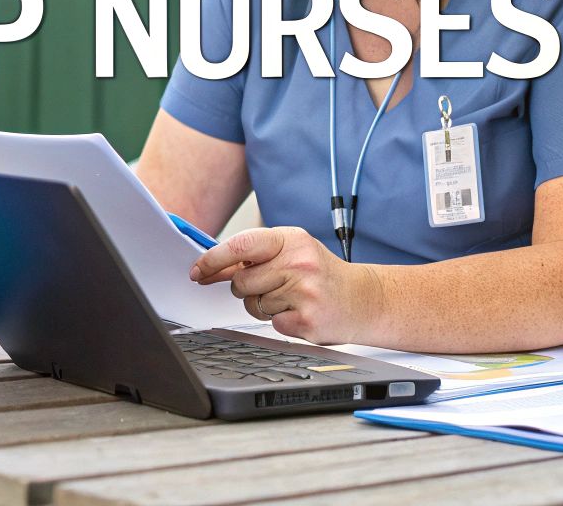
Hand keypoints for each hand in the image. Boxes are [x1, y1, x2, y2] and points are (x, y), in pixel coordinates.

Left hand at [189, 226, 377, 344]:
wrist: (364, 300)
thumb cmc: (322, 275)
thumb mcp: (293, 253)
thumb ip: (255, 256)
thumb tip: (212, 265)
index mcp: (292, 239)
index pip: (242, 245)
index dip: (214, 259)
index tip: (198, 270)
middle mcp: (299, 262)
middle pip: (241, 281)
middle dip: (246, 288)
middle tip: (270, 286)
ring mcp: (304, 292)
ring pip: (254, 305)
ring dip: (265, 306)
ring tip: (292, 299)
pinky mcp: (307, 320)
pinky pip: (271, 324)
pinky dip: (282, 321)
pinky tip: (301, 312)